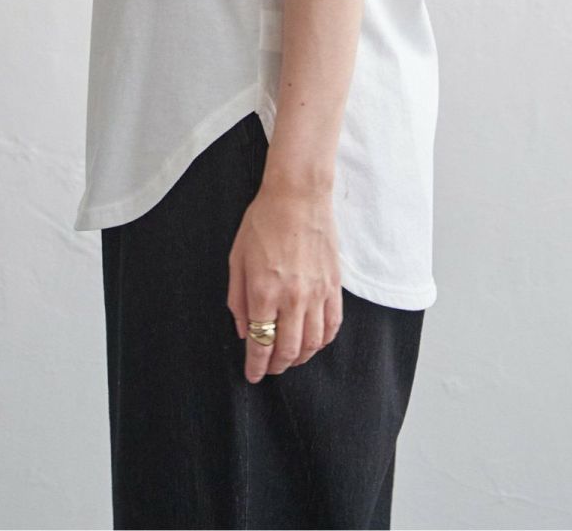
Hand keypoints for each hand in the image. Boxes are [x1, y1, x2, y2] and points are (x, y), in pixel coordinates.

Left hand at [226, 180, 343, 381]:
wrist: (298, 196)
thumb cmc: (264, 222)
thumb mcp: (237, 258)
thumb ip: (238, 299)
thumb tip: (244, 332)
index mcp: (264, 291)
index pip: (260, 343)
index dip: (256, 366)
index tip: (253, 376)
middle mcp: (292, 297)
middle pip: (287, 350)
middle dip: (276, 366)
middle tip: (269, 369)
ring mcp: (317, 292)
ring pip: (312, 343)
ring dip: (300, 358)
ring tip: (290, 359)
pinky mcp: (334, 285)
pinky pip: (332, 325)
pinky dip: (323, 341)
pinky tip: (314, 342)